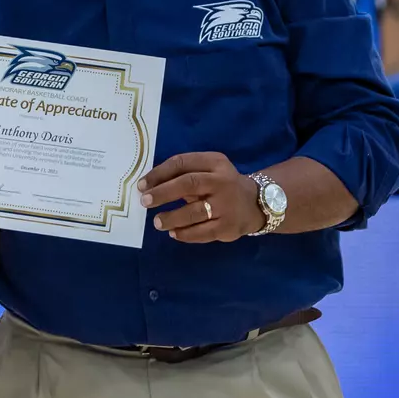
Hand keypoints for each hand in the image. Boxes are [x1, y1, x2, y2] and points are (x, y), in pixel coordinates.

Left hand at [138, 152, 263, 242]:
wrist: (256, 203)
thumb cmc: (221, 185)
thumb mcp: (209, 170)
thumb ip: (184, 175)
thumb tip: (149, 186)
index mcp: (214, 162)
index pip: (182, 163)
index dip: (159, 173)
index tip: (142, 185)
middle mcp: (222, 181)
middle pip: (188, 184)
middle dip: (163, 193)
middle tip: (145, 202)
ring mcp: (227, 205)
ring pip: (195, 212)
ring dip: (172, 217)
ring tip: (157, 222)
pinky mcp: (228, 226)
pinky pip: (203, 232)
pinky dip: (185, 234)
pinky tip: (174, 233)